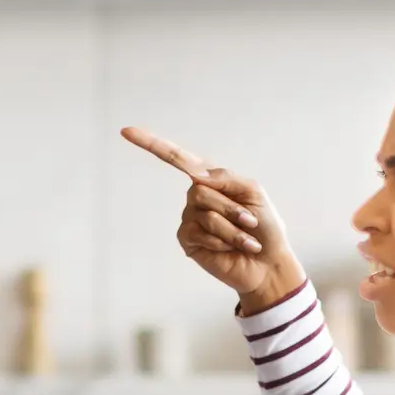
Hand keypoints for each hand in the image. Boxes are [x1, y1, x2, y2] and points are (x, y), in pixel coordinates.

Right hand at [121, 127, 308, 313]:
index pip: (177, 158)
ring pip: (205, 214)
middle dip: (231, 208)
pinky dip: (222, 242)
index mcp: (210, 179)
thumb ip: (225, 177)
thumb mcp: (252, 192)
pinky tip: (230, 249)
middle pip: (199, 190)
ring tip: (246, 240)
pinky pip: (199, 233)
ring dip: (232, 229)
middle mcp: (196, 196)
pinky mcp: (187, 240)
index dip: (151, 144)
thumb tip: (195, 175)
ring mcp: (189, 218)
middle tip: (250, 222)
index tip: (126, 131)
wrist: (268, 263)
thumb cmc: (265, 226)